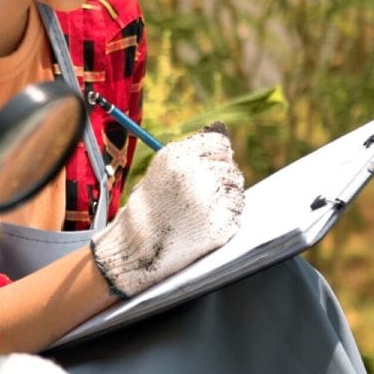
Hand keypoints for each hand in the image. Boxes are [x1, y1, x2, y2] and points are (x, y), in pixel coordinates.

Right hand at [90, 122, 244, 298]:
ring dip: (225, 199)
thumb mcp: (163, 169)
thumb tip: (222, 128)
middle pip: (230, 169)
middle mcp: (194, 174)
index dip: (216, 159)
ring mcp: (209, 200)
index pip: (220, 145)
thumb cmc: (150, 206)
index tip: (206, 170)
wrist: (136, 245)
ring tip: (199, 211)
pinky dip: (226, 218)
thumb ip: (193, 151)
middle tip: (198, 198)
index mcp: (178, 156)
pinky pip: (236, 213)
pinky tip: (203, 224)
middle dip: (220, 182)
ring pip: (236, 190)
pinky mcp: (219, 223)